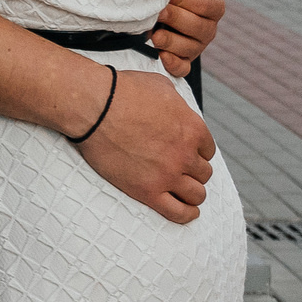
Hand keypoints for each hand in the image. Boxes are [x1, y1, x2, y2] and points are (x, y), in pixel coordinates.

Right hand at [75, 69, 215, 223]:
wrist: (94, 107)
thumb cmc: (122, 92)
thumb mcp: (161, 86)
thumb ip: (177, 103)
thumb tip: (178, 109)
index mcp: (192, 128)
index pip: (208, 150)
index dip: (196, 151)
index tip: (185, 152)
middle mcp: (185, 154)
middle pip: (204, 173)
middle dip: (192, 170)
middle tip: (178, 168)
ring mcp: (167, 175)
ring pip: (196, 194)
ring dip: (191, 192)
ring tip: (181, 190)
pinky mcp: (147, 191)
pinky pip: (179, 213)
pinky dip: (187, 214)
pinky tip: (187, 211)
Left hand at [150, 0, 223, 77]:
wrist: (166, 4)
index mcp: (214, 4)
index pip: (208, 5)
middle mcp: (209, 27)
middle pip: (199, 28)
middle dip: (176, 19)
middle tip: (158, 11)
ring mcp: (197, 46)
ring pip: (190, 49)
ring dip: (171, 42)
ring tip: (154, 35)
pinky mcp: (183, 60)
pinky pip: (182, 68)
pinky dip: (173, 65)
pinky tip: (161, 56)